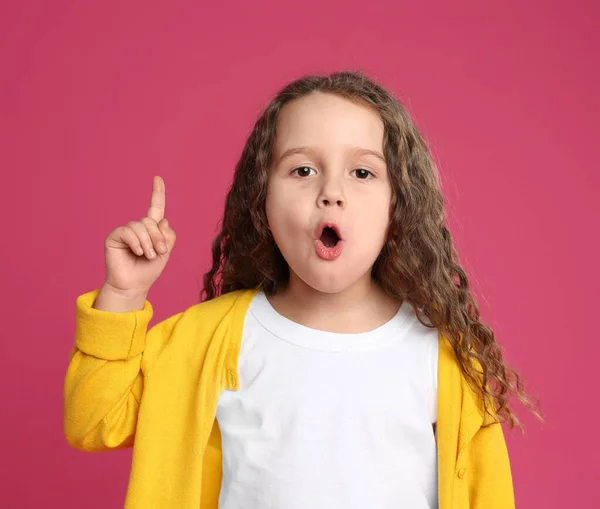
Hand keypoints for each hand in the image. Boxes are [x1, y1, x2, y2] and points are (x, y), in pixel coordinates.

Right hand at [103, 176, 175, 296]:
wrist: (133, 285)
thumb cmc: (148, 270)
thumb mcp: (166, 253)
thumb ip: (168, 236)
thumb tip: (162, 220)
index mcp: (151, 229)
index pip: (155, 207)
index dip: (157, 193)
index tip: (157, 178)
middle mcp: (138, 227)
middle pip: (151, 221)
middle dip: (158, 238)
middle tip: (159, 253)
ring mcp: (125, 231)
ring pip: (140, 226)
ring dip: (148, 243)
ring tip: (147, 256)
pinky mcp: (114, 236)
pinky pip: (128, 232)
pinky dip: (136, 242)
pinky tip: (137, 252)